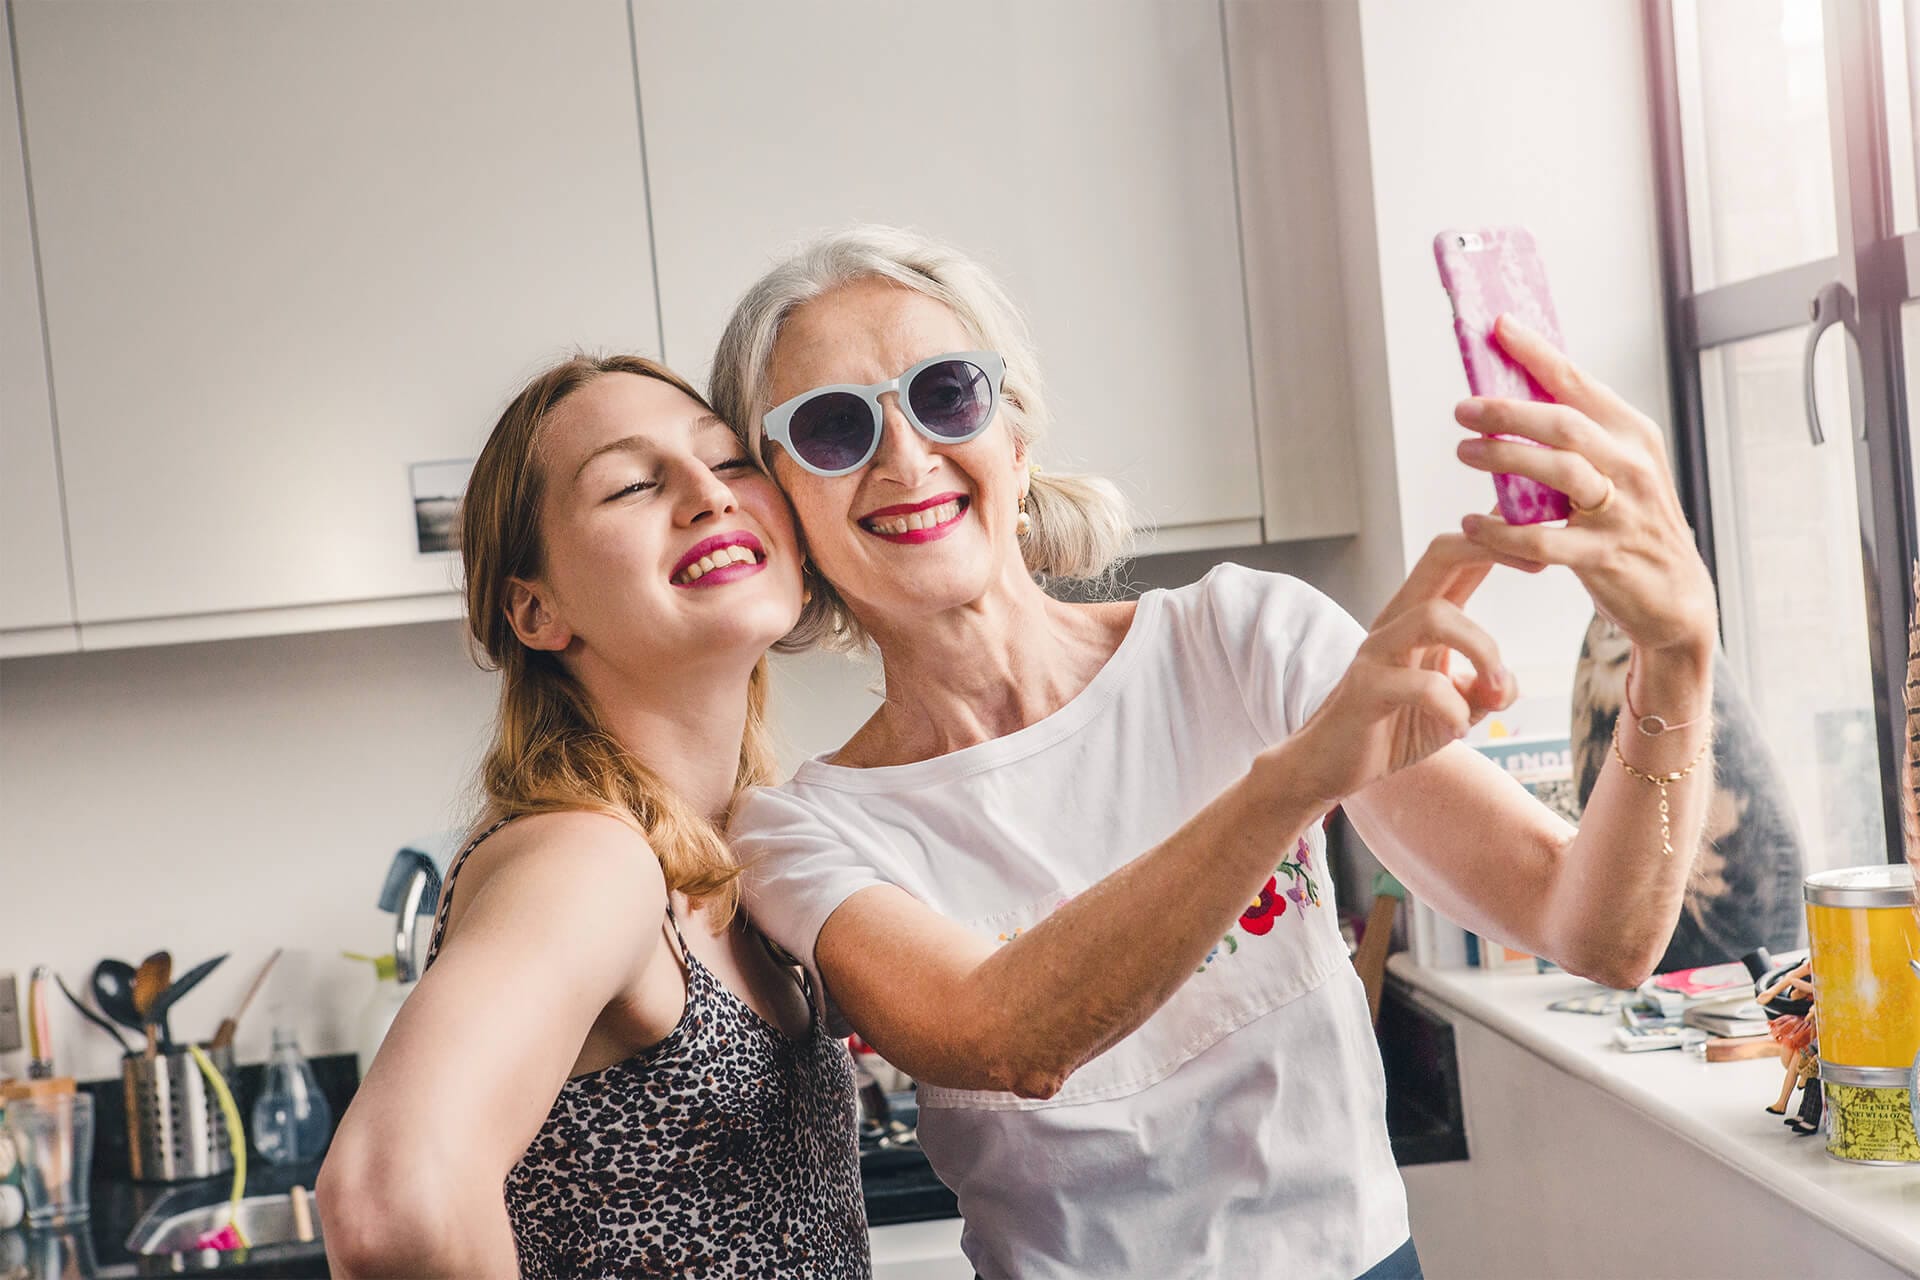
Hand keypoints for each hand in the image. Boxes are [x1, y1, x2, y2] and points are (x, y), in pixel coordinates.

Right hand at [1283, 534, 1514, 808]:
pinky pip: (1422, 684)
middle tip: (1538, 565)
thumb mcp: (1457, 706)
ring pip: (1435, 615)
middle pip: (1440, 556)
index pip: (1457, 559)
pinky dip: (1453, 708)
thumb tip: (1507, 685)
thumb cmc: (1393, 727)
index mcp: (1418, 617)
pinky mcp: (1366, 688)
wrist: (1331, 765)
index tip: (1542, 543)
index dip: (1500, 540)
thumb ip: (1487, 688)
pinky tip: (1457, 728)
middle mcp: (1396, 621)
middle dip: (1493, 549)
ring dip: (1483, 650)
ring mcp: (1377, 651)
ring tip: (1495, 692)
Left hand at [1453, 315, 1717, 655]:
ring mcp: (1621, 510)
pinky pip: (1543, 539)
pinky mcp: (1603, 555)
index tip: (1500, 326)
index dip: (1537, 352)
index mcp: (1631, 433)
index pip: (1578, 382)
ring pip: (1559, 472)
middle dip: (1508, 411)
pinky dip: (1502, 531)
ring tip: (1464, 452)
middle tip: (1463, 408)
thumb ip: (1573, 437)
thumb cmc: (1630, 522)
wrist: (1674, 595)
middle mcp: (1631, 465)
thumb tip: (1509, 401)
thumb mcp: (1615, 468)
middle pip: (1564, 423)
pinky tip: (1473, 523)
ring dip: (1505, 458)